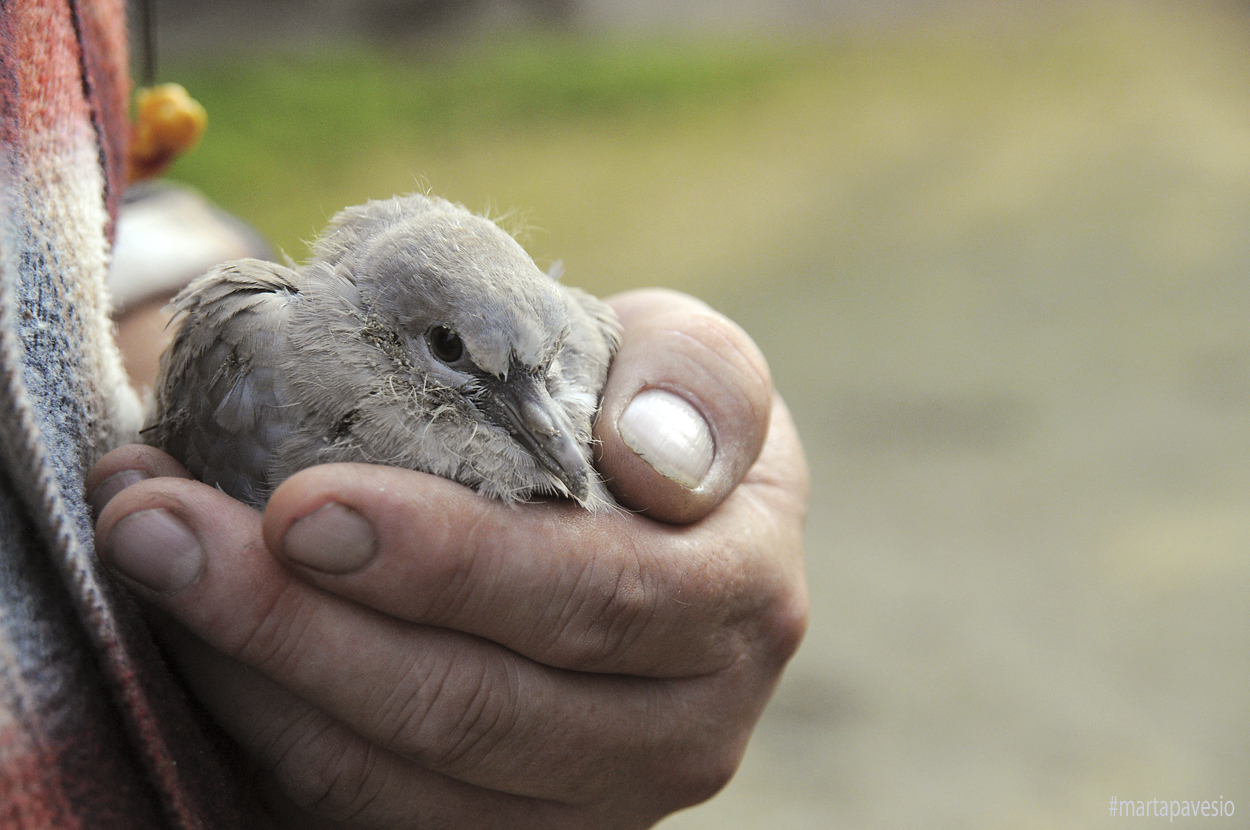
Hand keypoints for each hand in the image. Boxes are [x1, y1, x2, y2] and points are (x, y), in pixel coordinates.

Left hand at [90, 289, 808, 828]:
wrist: (623, 505)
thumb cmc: (642, 415)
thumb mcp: (693, 363)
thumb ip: (699, 385)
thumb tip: (653, 458)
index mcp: (740, 603)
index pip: (601, 599)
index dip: (453, 564)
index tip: (302, 506)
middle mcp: (683, 730)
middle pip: (480, 712)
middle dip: (300, 626)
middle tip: (156, 527)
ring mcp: (591, 801)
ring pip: (404, 786)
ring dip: (254, 677)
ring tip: (144, 554)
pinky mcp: (508, 825)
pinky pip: (366, 812)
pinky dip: (263, 727)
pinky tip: (190, 635)